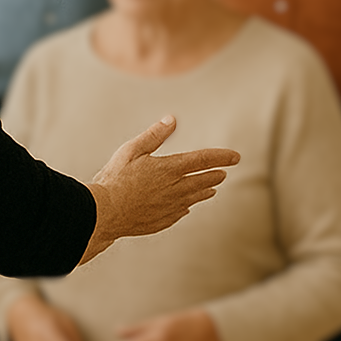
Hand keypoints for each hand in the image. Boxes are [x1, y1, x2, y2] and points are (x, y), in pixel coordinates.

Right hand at [80, 116, 239, 264]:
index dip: (221, 157)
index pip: (203, 160)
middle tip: (223, 172)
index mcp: (169, 169)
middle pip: (203, 180)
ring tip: (212, 188)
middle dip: (215, 175)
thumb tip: (171, 119)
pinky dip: (187, 206)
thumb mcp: (131, 150)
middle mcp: (175, 189)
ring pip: (195, 198)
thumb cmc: (115, 178)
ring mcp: (170, 207)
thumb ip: (154, 135)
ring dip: (205, 190)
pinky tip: (187, 206)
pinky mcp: (163, 220)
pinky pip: (181, 212)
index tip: (235, 156)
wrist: (105, 212)